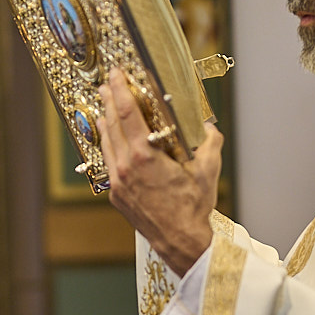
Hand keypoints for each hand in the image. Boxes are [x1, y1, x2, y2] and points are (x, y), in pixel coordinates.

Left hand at [95, 68, 219, 273]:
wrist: (179, 239)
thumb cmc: (192, 206)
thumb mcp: (207, 169)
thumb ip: (209, 142)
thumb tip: (209, 126)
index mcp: (145, 156)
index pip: (127, 114)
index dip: (120, 91)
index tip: (116, 75)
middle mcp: (125, 166)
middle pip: (112, 124)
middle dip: (108, 101)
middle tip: (106, 84)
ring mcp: (117, 181)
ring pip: (107, 143)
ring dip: (106, 121)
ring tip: (105, 105)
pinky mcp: (115, 193)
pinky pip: (109, 160)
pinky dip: (109, 144)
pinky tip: (112, 138)